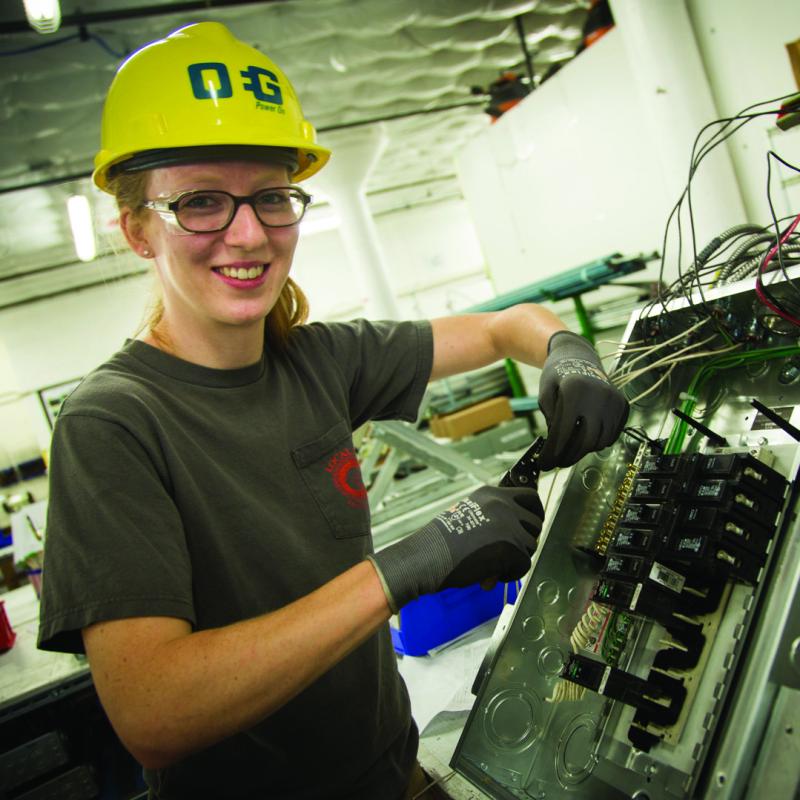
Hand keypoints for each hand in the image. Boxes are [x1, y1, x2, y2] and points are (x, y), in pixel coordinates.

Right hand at [367, 485, 543, 612]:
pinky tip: (490, 576)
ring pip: (531, 545)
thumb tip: (517, 535)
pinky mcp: (511, 548)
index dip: (534, 512)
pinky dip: (510, 574)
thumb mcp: (469, 514)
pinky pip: (524, 565)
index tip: (530, 525)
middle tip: (512, 552)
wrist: (427, 557)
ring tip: (492, 567)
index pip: (529, 495)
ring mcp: (509, 525)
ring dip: (516, 559)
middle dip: (528, 539)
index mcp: (492, 494)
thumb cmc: (441, 542)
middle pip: (536, 521)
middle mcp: (503, 505)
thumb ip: (493, 517)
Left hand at [538, 331, 628, 469]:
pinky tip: (584, 438)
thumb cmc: (557, 375)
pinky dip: (598, 442)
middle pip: (586, 441)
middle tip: (557, 462)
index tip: (545, 463)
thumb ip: (549, 420)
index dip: (553, 452)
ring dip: (583, 450)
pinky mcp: (623, 405)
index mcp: (575, 391)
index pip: (564, 432)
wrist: (579, 355)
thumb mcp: (544, 393)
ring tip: (569, 449)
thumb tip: (557, 447)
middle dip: (569, 456)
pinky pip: (612, 434)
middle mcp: (599, 396)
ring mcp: (614, 400)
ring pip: (600, 441)